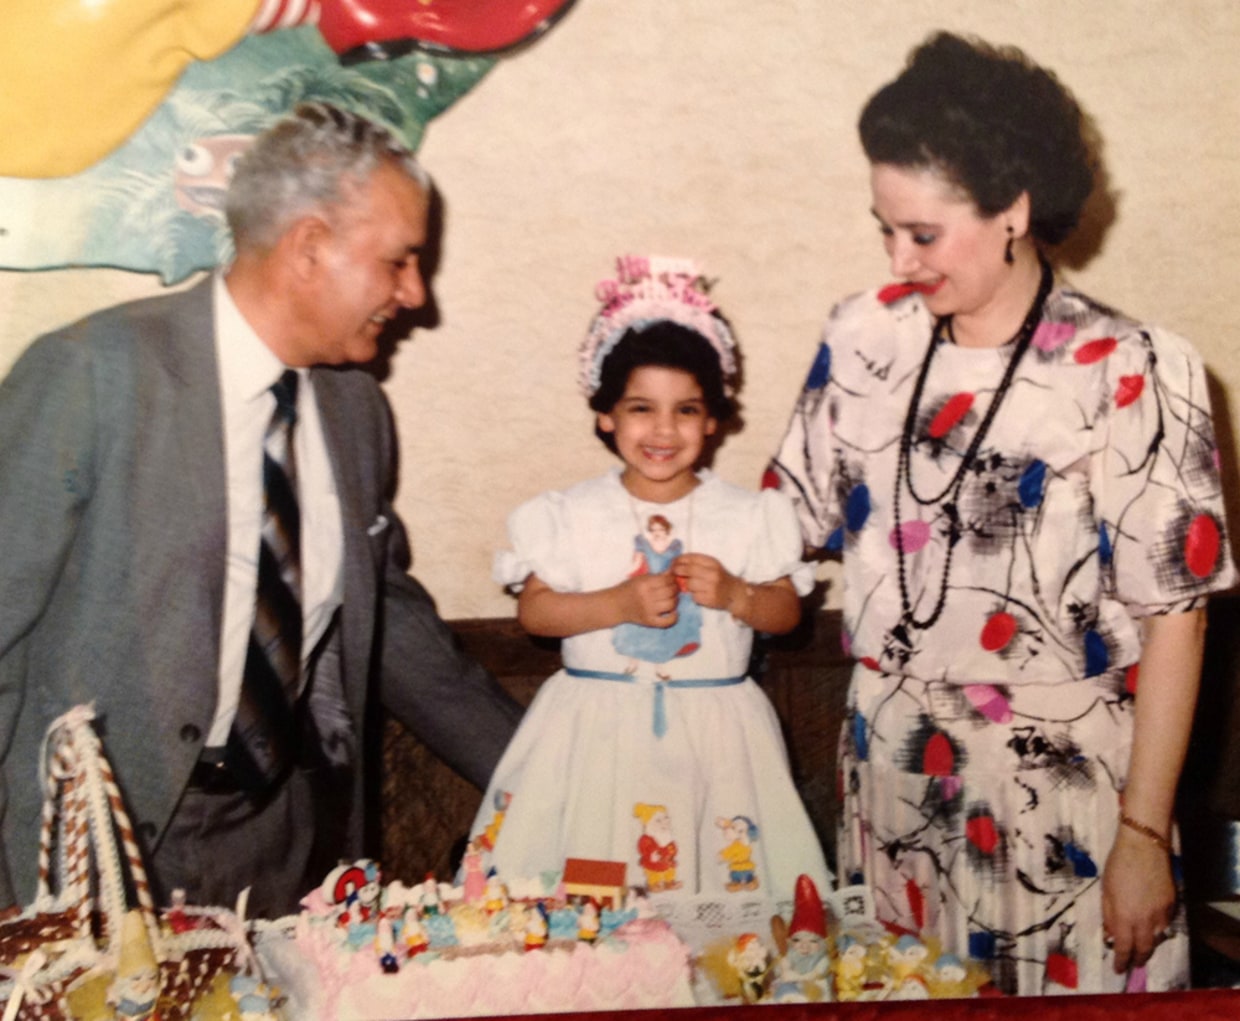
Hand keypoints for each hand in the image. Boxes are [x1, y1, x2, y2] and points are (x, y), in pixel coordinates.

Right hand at [620, 572, 679, 626]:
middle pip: (670, 592)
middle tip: (674, 589)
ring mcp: (648, 611)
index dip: (672, 579)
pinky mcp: (649, 622)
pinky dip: (674, 617)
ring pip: (671, 604)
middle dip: (675, 589)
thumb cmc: (628, 589)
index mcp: (644, 584)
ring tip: (672, 598)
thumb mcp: (640, 579)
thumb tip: (672, 572)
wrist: (616, 605)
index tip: (672, 580)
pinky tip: (673, 612)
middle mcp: (647, 597)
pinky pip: (667, 622)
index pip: (666, 580)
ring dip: (675, 600)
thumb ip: (656, 576)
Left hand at [671, 553, 738, 610]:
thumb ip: (696, 563)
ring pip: (689, 584)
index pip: (692, 558)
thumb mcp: (711, 566)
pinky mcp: (710, 598)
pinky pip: (694, 596)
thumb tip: (675, 562)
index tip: (673, 562)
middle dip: (678, 570)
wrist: (734, 593)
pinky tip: (699, 594)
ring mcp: (712, 586)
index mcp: (712, 562)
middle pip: (689, 570)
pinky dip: (694, 596)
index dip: (679, 559)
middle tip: (673, 572)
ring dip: (687, 585)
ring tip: (691, 586)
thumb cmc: (719, 578)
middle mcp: (713, 573)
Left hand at [1101, 825, 1175, 972]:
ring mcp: (1161, 913)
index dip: (1120, 961)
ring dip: (1148, 945)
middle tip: (1132, 964)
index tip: (1118, 968)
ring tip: (1141, 948)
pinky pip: (1165, 924)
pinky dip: (1157, 929)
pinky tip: (1151, 927)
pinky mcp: (1172, 905)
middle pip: (1144, 949)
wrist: (1144, 847)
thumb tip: (1110, 934)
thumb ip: (1108, 915)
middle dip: (1137, 959)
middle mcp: (1144, 920)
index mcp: (1124, 917)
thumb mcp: (1105, 891)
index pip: (1123, 948)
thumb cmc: (1117, 865)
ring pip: (1157, 938)